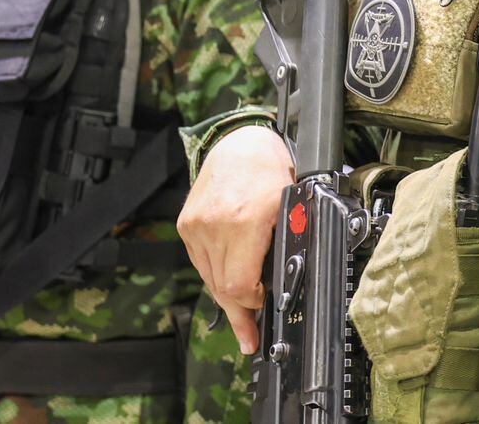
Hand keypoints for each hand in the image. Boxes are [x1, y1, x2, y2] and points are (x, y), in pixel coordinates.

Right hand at [177, 125, 293, 354]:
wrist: (240, 143)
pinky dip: (216, 275)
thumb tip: (285, 281)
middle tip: (248, 336)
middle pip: (222, 287)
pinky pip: (201, 263)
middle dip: (239, 312)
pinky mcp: (187, 225)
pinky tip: (227, 283)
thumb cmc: (270, 170)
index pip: (238, 285)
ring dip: (226, 296)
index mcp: (244, 222)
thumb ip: (287, 243)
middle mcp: (214, 226)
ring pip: (210, 278)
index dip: (252, 304)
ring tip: (240, 320)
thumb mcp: (292, 206)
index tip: (263, 307)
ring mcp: (196, 226)